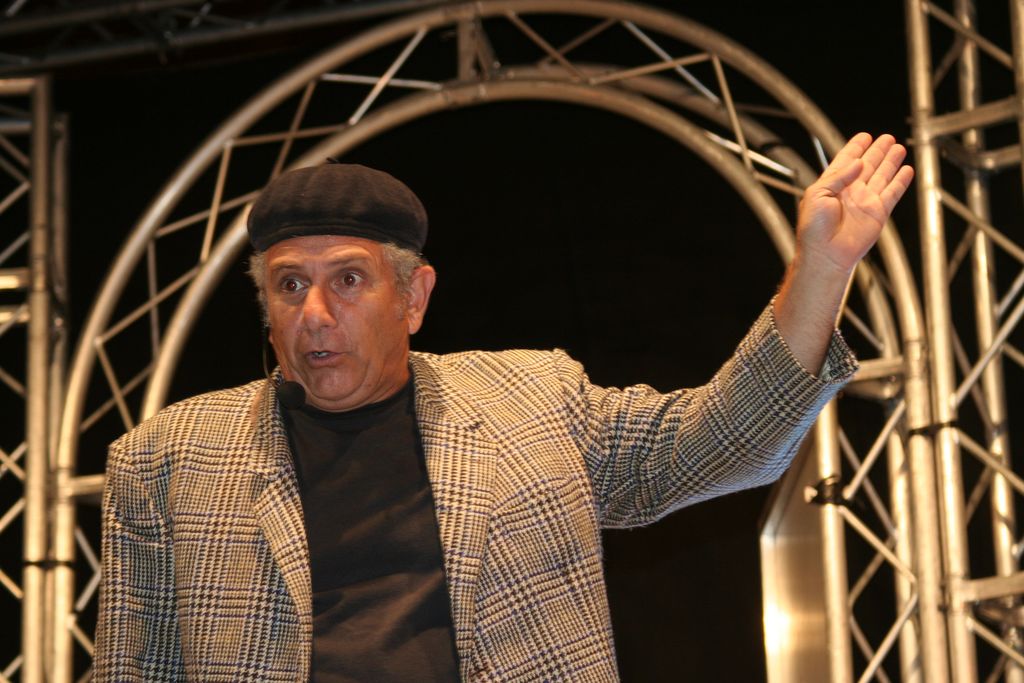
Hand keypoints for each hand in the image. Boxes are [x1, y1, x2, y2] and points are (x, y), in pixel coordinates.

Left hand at [773, 133, 913, 372]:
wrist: (825, 254)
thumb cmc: (814, 228)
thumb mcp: (817, 194)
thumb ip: (838, 176)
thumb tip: (857, 163)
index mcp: (831, 186)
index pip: (845, 162)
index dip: (855, 148)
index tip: (864, 136)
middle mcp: (850, 192)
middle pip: (867, 166)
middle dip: (877, 151)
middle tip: (887, 138)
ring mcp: (865, 202)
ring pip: (882, 176)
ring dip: (890, 162)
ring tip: (899, 147)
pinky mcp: (878, 213)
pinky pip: (892, 193)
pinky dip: (900, 182)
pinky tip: (906, 170)